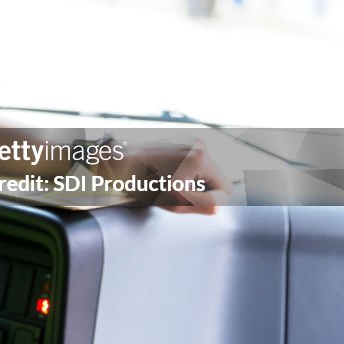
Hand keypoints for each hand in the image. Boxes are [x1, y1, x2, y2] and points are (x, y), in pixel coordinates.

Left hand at [103, 139, 232, 214]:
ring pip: (202, 170)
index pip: (225, 188)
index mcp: (201, 157)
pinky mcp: (178, 138)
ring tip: (168, 182)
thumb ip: (204, 205)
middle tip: (177, 192)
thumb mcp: (176, 201)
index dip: (210, 200)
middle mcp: (198, 143)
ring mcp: (188, 138)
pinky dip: (183, 169)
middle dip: (200, 188)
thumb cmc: (143, 183)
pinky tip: (165, 173)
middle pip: (214, 177)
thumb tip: (220, 205)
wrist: (118, 162)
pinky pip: (191, 161)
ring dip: (191, 179)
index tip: (191, 201)